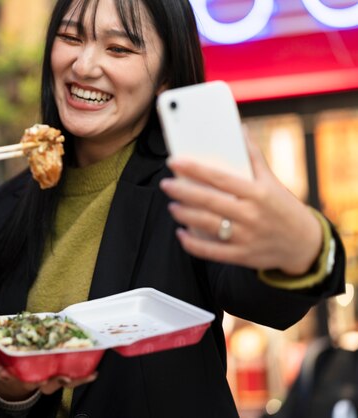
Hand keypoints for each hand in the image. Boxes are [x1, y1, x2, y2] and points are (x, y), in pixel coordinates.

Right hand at [0, 360, 97, 400]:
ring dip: (78, 378)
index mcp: (25, 379)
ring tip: (90, 374)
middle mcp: (40, 381)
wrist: (11, 372)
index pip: (31, 382)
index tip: (40, 380)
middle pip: (52, 383)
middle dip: (60, 380)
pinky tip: (93, 370)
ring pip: (66, 380)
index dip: (36, 381)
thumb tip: (3, 373)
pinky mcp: (59, 369)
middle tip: (67, 377)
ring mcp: (51, 376)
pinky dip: (83, 373)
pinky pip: (73, 373)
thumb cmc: (5, 368)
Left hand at [159, 137, 321, 275]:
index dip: (194, 169)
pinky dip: (192, 243)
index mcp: (258, 193)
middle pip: (209, 201)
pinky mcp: (242, 255)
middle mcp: (251, 214)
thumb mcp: (273, 182)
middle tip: (165, 184)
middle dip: (183, 192)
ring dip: (185, 215)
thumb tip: (240, 130)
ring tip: (172, 206)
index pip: (220, 178)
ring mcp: (246, 237)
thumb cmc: (284, 208)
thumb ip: (254, 157)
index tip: (175, 162)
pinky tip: (181, 234)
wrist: (305, 244)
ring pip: (207, 225)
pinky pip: (211, 251)